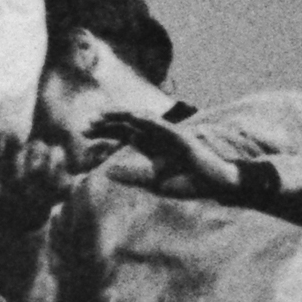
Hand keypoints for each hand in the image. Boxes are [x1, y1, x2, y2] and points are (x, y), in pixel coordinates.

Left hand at [83, 102, 239, 194]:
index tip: (84, 131)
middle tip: (85, 124)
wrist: (216, 185)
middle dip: (107, 122)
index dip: (104, 130)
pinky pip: (161, 126)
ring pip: (141, 119)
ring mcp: (169, 135)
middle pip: (128, 124)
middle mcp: (157, 137)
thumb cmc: (189, 182)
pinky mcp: (181, 137)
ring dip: (121, 116)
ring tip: (102, 116)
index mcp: (151, 146)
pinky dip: (145, 120)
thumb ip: (132, 176)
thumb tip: (107, 172)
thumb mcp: (154, 182)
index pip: (123, 132)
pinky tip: (130, 117)